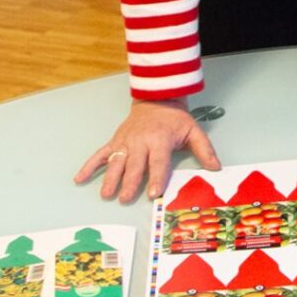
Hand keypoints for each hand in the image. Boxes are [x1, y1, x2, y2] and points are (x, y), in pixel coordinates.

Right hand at [74, 98, 220, 203]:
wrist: (157, 98)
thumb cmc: (175, 119)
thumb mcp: (193, 130)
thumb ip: (204, 149)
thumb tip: (216, 167)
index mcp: (160, 140)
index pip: (159, 161)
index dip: (157, 177)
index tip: (153, 192)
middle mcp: (141, 141)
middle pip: (135, 164)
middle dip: (130, 182)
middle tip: (126, 198)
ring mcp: (126, 141)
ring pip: (116, 161)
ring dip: (110, 178)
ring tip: (106, 194)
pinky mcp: (115, 141)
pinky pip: (100, 153)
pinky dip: (89, 165)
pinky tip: (79, 178)